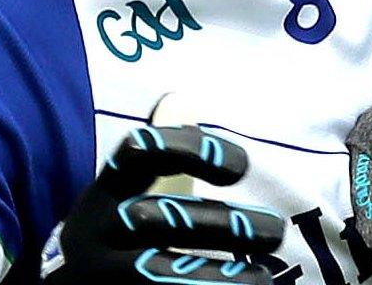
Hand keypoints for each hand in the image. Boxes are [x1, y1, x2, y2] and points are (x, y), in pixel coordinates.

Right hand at [43, 125, 284, 284]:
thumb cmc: (114, 238)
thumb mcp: (126, 198)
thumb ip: (161, 169)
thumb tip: (187, 104)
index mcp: (105, 191)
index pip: (140, 152)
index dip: (191, 150)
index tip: (241, 167)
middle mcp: (97, 229)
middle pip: (158, 218)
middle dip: (221, 224)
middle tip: (274, 230)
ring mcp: (100, 272)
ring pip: (157, 271)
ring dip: (217, 276)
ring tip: (263, 279)